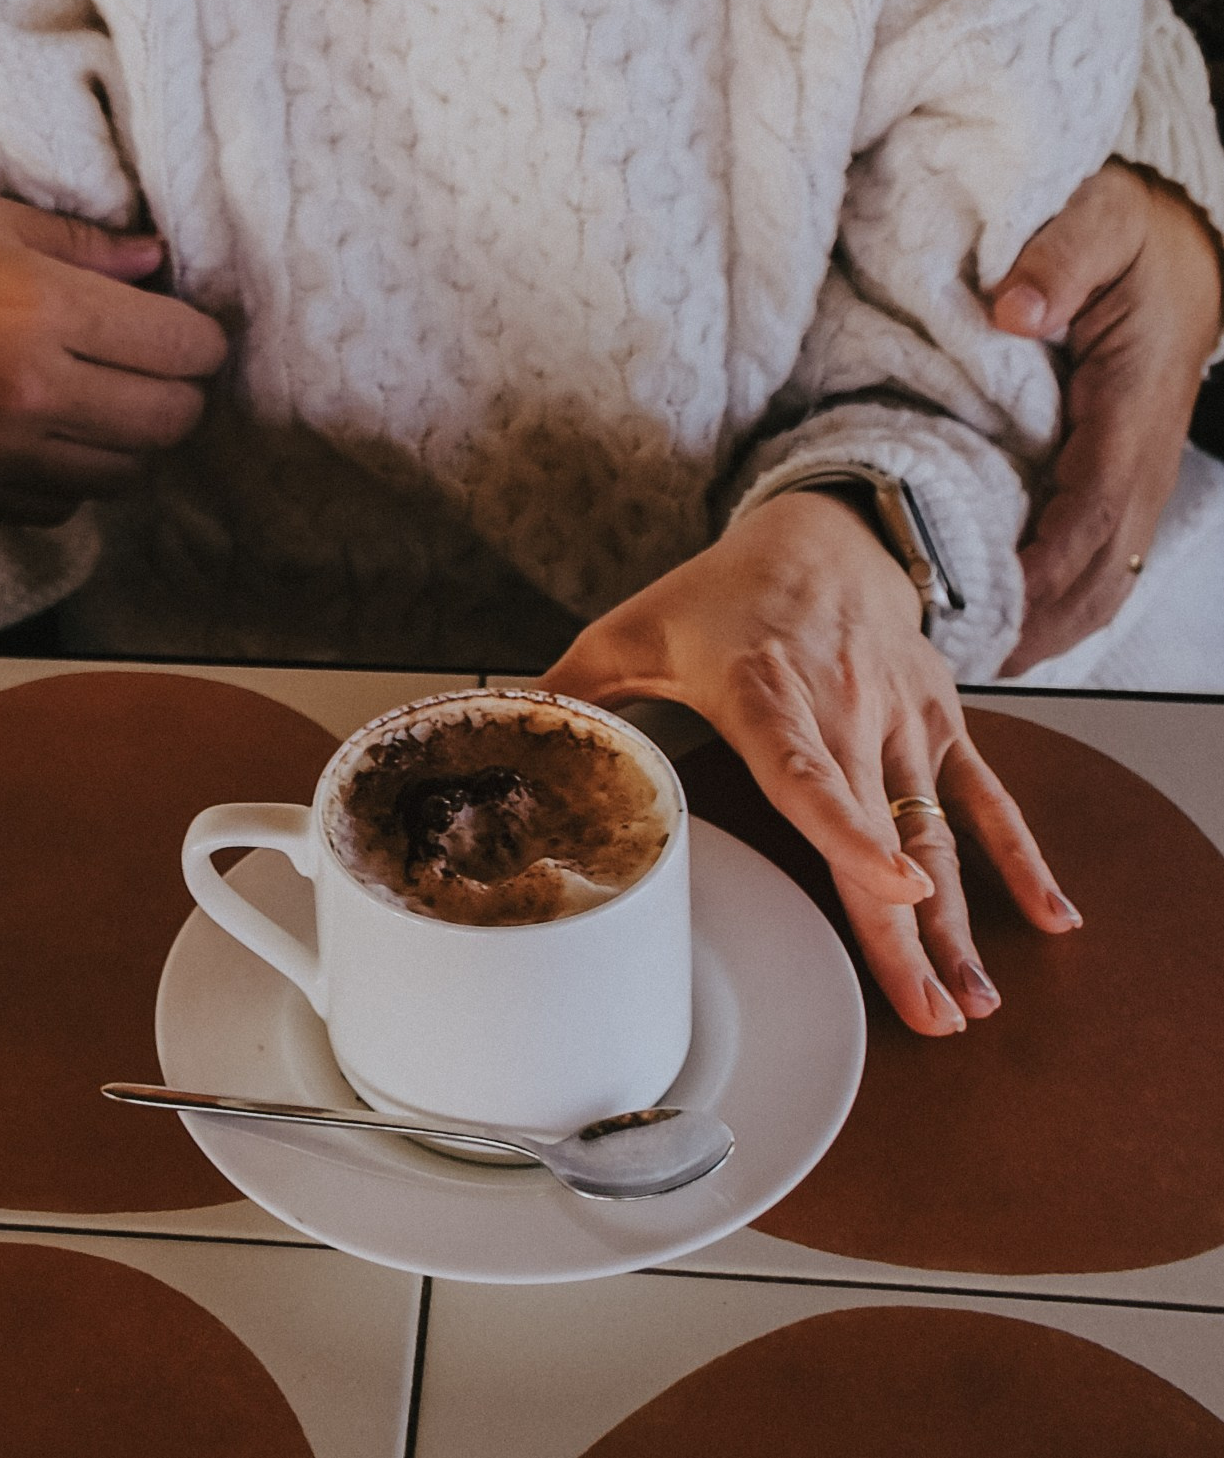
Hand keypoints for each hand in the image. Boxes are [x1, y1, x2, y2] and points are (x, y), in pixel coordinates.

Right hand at [0, 184, 227, 520]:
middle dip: (181, 390)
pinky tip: (54, 437)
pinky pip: (59, 507)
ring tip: (110, 399)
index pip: (179, 347)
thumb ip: (81, 245)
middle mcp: (35, 391)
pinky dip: (73, 477)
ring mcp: (1, 451)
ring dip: (132, 438)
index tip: (188, 325)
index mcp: (46, 310)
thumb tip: (154, 262)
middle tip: (159, 363)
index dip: (200, 336)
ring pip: (122, 472)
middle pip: (167, 419)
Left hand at [546, 490, 1078, 1037]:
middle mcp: (844, 706)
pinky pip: (985, 797)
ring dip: (960, 924)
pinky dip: (1022, 859)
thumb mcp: (634, 629)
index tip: (892, 884)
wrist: (824, 532)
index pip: (807, 767)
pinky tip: (1050, 921)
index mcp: (766, 687)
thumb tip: (497, 731)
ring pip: (935, 831)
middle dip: (909, 929)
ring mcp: (899, 718)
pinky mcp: (937, 723)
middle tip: (931, 1016)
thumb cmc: (722, 594)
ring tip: (971, 1002)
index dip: (848, 827)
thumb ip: (570, 691)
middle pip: (879, 829)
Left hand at [989, 164, 1221, 670]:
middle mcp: (1140, 457)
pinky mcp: (1119, 476)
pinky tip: (1006, 619)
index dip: (1041, 566)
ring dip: (1047, 625)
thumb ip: (1057, 260)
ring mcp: (1135, 475)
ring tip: (974, 657)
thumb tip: (1013, 308)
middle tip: (961, 659)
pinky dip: (1058, 600)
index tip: (985, 601)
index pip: (1091, 510)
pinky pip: (1098, 557)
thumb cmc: (1131, 234)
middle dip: (1038, 623)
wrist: (1185, 245)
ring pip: (1105, 578)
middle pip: (1101, 570)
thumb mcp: (1097, 221)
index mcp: (1131, 406)